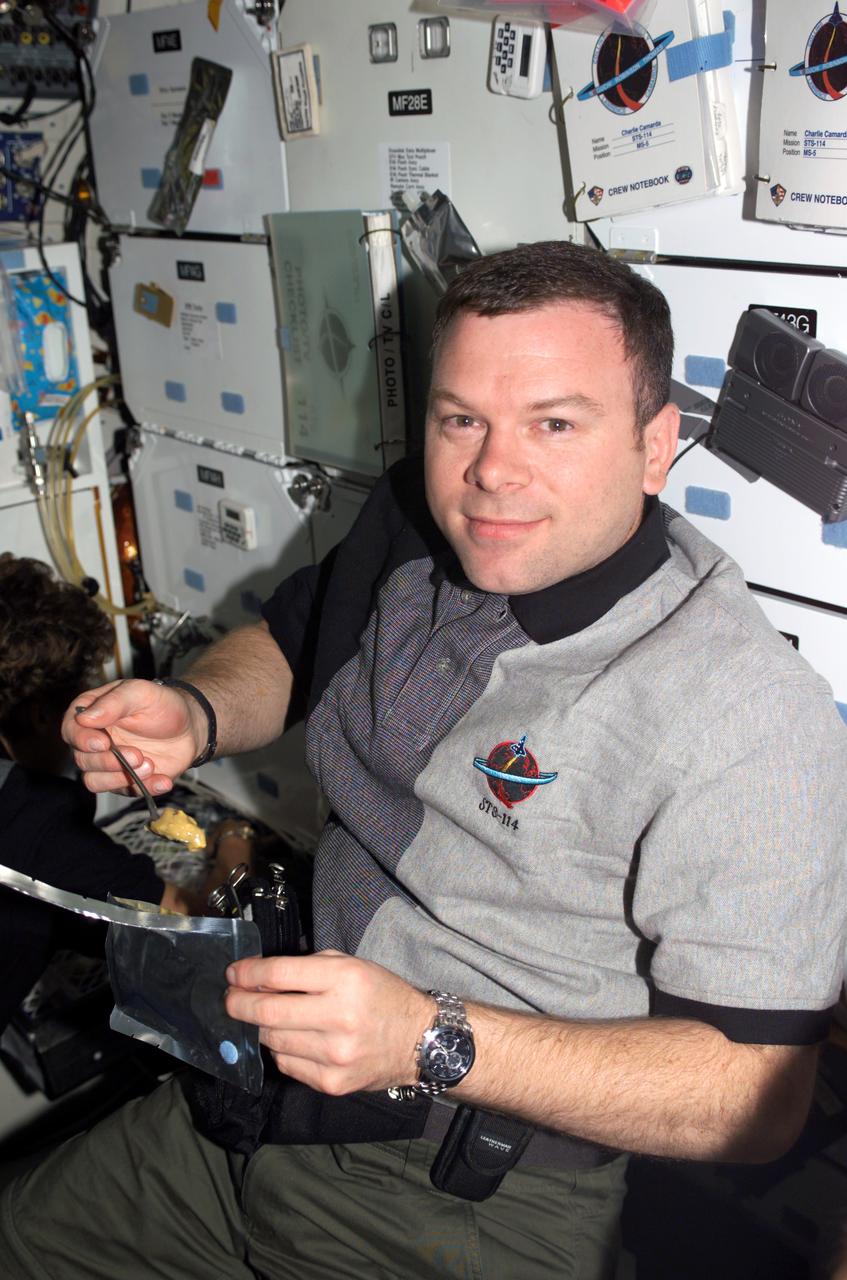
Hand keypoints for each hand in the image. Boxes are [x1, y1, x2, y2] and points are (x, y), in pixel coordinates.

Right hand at [63, 678, 202, 795]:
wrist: (190, 726)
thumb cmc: (162, 704)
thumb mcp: (140, 692)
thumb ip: (114, 702)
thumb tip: (84, 718)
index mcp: (91, 715)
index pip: (71, 729)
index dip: (82, 739)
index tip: (102, 743)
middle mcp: (95, 741)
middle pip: (82, 760)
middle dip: (109, 761)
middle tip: (137, 755)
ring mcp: (108, 763)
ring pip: (95, 781)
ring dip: (121, 778)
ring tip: (150, 765)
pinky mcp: (126, 780)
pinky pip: (125, 791)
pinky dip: (145, 788)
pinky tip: (162, 780)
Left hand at [225, 951, 432, 1094]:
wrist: (420, 1042)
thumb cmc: (382, 996)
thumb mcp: (352, 966)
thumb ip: (308, 968)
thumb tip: (260, 977)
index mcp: (345, 979)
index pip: (279, 975)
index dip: (248, 974)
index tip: (233, 973)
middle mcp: (339, 1017)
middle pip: (267, 1012)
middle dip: (238, 1004)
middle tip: (229, 999)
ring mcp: (334, 1055)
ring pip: (272, 1040)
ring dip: (259, 1027)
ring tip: (262, 1018)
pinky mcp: (331, 1083)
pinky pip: (287, 1064)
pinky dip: (280, 1049)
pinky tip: (291, 1039)